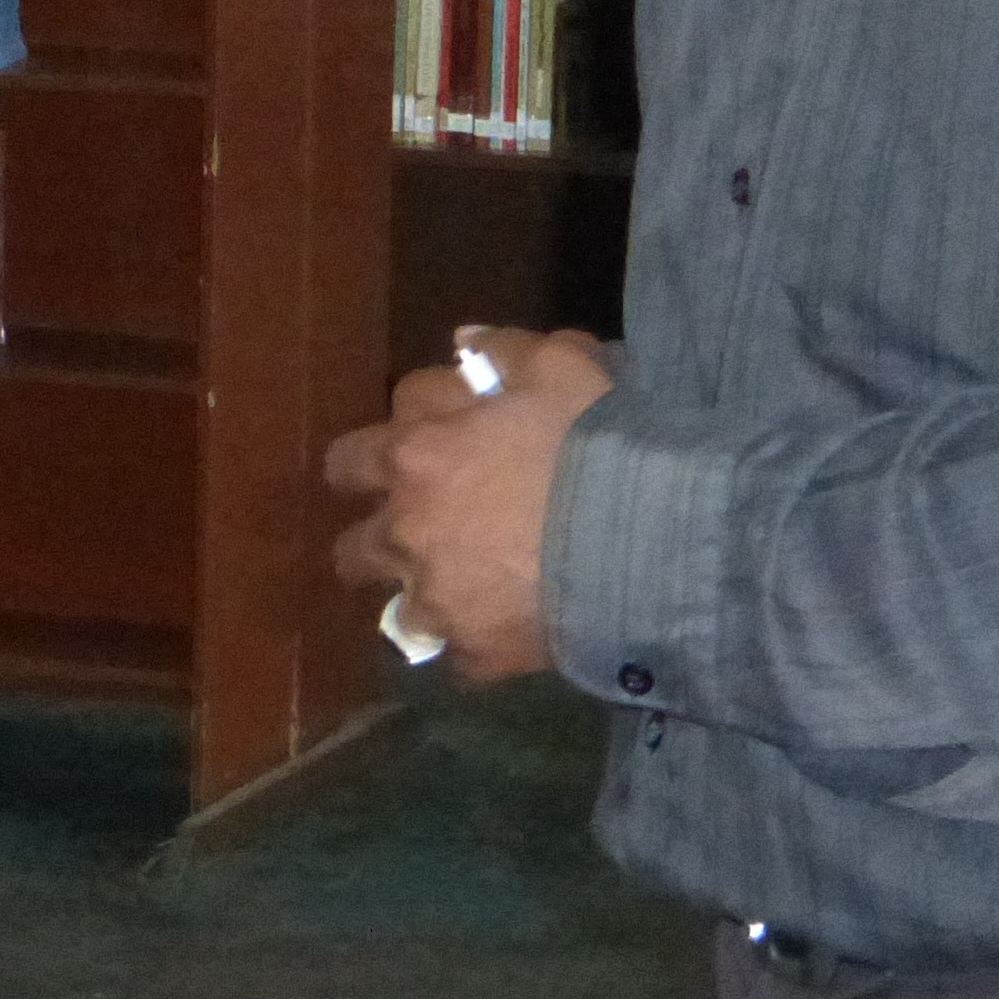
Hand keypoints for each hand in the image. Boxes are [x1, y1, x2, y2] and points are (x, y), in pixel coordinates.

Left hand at [320, 326, 614, 682]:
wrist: (649, 539)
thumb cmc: (595, 441)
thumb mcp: (557, 366)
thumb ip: (503, 349)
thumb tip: (466, 342)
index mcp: (414, 458)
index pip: (350, 459)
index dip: (378, 457)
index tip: (409, 457)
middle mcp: (408, 532)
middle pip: (352, 546)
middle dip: (378, 538)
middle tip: (420, 532)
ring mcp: (438, 600)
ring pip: (396, 610)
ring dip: (419, 597)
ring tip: (456, 592)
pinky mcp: (477, 653)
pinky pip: (458, 656)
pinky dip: (476, 644)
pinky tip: (505, 630)